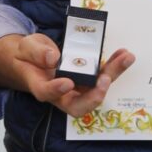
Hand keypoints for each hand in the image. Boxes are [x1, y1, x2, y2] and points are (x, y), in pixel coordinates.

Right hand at [0, 32, 133, 118]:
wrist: (33, 60)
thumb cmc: (27, 56)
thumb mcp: (26, 47)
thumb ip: (36, 52)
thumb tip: (53, 57)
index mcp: (40, 86)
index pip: (46, 93)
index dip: (56, 90)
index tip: (66, 82)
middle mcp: (61, 94)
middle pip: (79, 105)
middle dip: (94, 95)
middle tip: (105, 80)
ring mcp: (76, 90)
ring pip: (96, 91)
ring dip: (112, 75)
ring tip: (126, 58)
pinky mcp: (87, 81)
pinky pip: (103, 77)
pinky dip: (115, 67)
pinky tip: (124, 54)